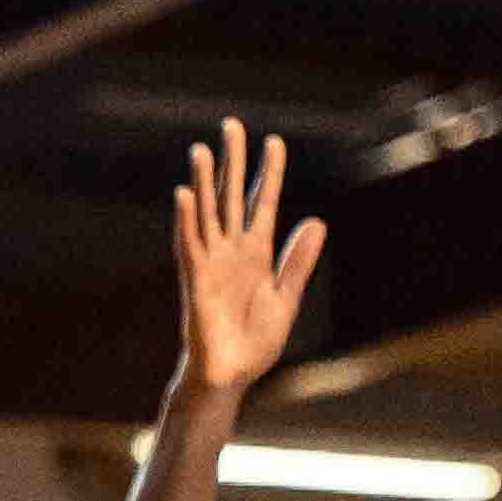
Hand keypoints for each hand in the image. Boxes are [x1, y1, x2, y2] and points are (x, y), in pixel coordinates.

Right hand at [172, 120, 321, 398]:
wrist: (232, 376)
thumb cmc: (255, 341)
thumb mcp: (286, 296)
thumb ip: (298, 259)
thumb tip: (316, 220)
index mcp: (256, 253)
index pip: (263, 203)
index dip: (270, 173)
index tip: (274, 141)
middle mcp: (231, 251)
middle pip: (232, 197)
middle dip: (233, 161)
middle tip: (231, 124)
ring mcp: (211, 262)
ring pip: (207, 213)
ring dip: (204, 182)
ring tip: (201, 149)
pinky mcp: (195, 280)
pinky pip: (189, 244)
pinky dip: (187, 219)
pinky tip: (185, 193)